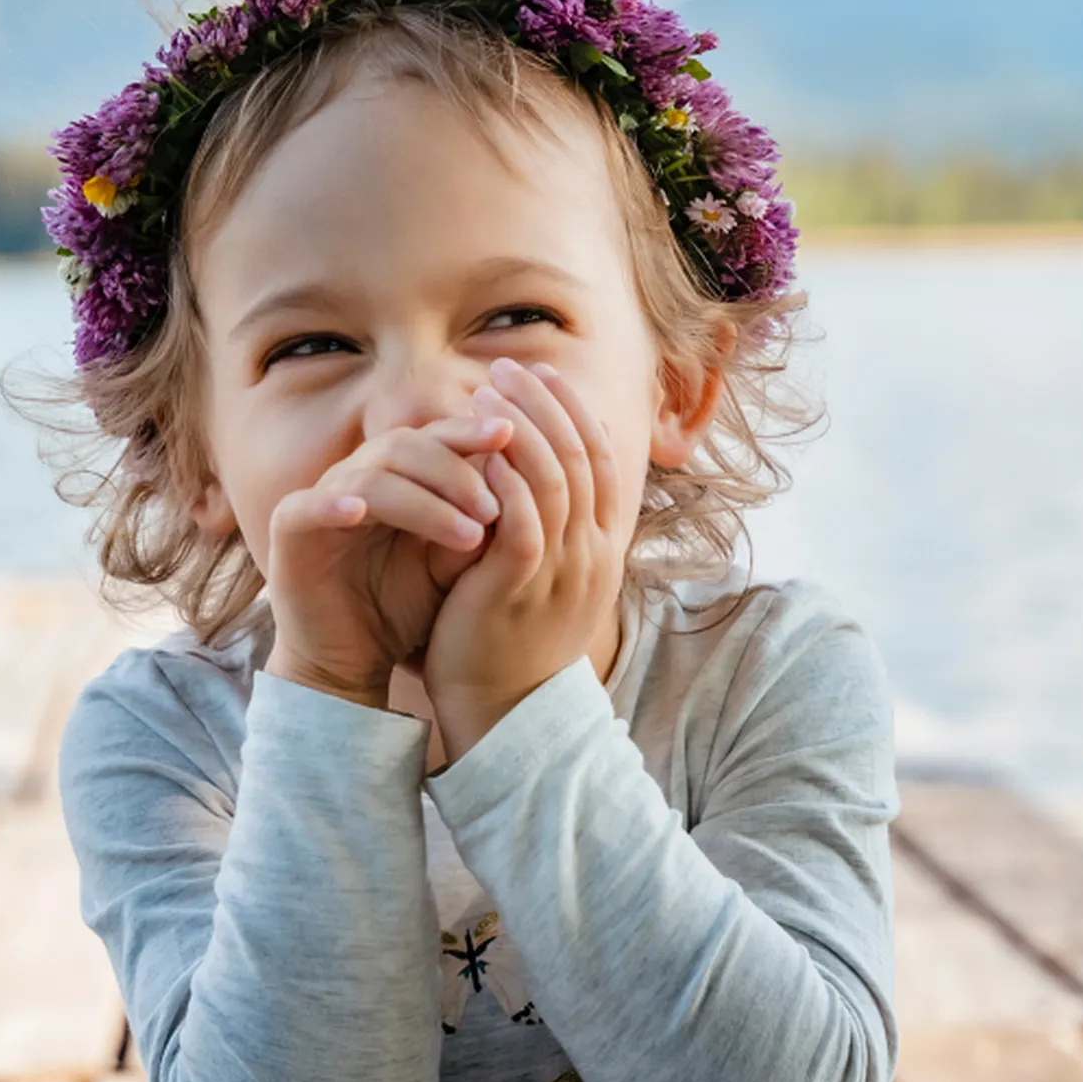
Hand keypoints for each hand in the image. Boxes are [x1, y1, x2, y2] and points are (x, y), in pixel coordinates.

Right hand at [262, 414, 512, 705]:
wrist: (350, 662)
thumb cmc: (404, 609)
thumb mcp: (453, 566)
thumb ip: (481, 527)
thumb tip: (529, 487)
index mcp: (399, 476)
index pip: (435, 438)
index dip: (470, 434)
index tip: (512, 438)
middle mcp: (359, 477)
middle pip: (404, 446)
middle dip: (455, 472)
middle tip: (496, 506)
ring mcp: (322, 499)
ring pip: (370, 478)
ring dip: (423, 501)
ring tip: (468, 534)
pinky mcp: (289, 530)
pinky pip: (308, 506)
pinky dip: (332, 504)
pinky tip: (360, 514)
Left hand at [423, 357, 625, 754]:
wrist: (505, 715)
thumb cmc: (513, 645)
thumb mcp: (544, 580)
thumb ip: (545, 529)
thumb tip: (530, 474)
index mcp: (601, 548)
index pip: (602, 461)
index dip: (574, 411)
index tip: (543, 374)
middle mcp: (592, 553)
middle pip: (582, 458)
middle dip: (547, 405)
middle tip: (511, 367)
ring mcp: (562, 569)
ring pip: (556, 479)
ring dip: (523, 427)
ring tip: (489, 392)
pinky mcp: (521, 585)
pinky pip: (522, 517)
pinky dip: (506, 476)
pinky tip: (481, 446)